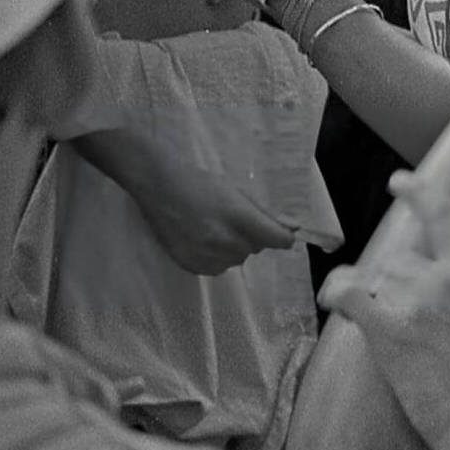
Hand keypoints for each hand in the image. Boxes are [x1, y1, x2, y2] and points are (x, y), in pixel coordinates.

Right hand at [70, 124, 295, 274]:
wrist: (157, 185)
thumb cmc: (198, 181)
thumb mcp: (234, 192)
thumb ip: (263, 213)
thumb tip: (293, 228)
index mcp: (238, 216)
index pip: (278, 240)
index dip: (282, 236)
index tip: (279, 233)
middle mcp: (224, 240)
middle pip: (256, 249)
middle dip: (250, 236)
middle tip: (230, 219)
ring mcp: (206, 256)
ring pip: (236, 260)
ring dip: (232, 247)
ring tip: (212, 227)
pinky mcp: (191, 266)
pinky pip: (217, 268)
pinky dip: (215, 257)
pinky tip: (200, 238)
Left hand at [319, 175, 449, 449]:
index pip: (442, 216)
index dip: (418, 192)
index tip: (402, 183)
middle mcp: (442, 281)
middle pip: (403, 258)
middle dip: (401, 280)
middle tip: (408, 310)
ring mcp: (412, 306)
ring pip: (379, 278)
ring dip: (379, 294)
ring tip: (384, 319)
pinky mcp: (387, 336)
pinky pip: (350, 298)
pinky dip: (338, 291)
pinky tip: (334, 295)